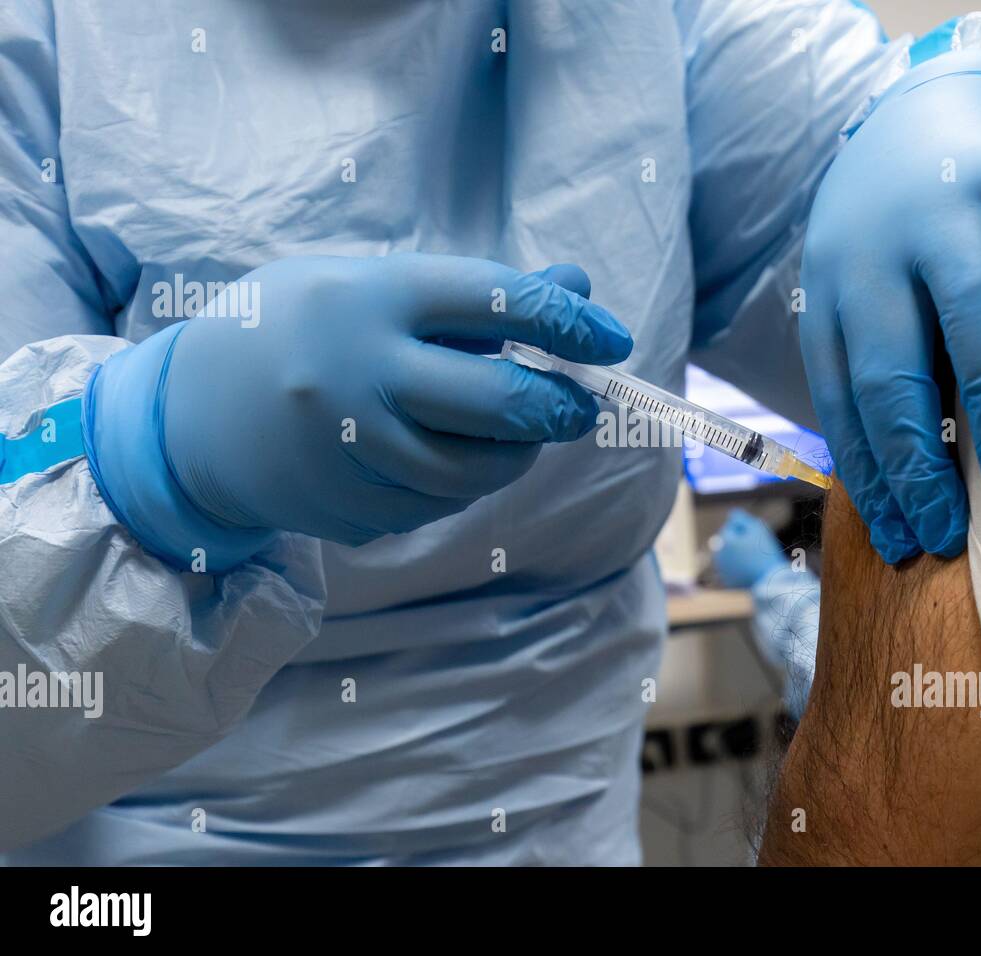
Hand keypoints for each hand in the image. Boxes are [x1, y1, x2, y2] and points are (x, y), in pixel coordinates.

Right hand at [156, 254, 628, 547]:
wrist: (187, 417)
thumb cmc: (298, 330)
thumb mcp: (373, 286)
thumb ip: (475, 293)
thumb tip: (576, 282)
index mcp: (370, 298)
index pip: (497, 301)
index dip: (568, 321)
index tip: (609, 337)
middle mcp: (360, 374)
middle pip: (501, 403)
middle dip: (561, 407)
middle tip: (580, 405)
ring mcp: (351, 451)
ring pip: (480, 470)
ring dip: (519, 452)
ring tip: (514, 430)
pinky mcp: (350, 508)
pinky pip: (439, 504)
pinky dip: (462, 482)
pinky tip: (443, 456)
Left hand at [710, 508, 786, 588]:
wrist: (771, 581)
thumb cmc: (765, 553)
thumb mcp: (757, 528)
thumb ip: (741, 518)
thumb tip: (730, 515)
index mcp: (723, 541)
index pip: (731, 527)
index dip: (746, 532)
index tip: (756, 541)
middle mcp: (718, 555)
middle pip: (729, 541)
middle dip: (739, 542)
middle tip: (756, 551)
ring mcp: (722, 569)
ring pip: (730, 555)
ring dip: (738, 554)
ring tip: (755, 561)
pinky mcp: (728, 581)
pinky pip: (733, 569)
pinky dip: (740, 568)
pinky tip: (752, 570)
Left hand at [800, 50, 980, 562]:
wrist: (928, 104)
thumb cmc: (898, 235)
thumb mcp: (863, 296)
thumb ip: (878, 369)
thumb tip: (899, 492)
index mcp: (833, 296)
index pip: (843, 402)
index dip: (873, 476)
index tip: (902, 540)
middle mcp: (876, 253)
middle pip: (892, 367)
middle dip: (919, 460)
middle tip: (952, 529)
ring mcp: (943, 204)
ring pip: (966, 305)